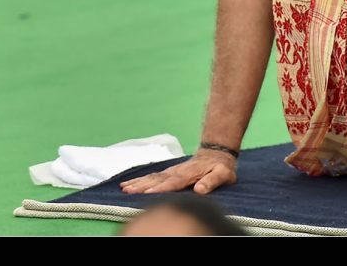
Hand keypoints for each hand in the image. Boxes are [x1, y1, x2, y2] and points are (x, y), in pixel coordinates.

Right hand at [120, 148, 236, 194]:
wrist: (216, 153)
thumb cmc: (220, 167)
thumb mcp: (223, 174)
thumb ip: (212, 181)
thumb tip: (200, 190)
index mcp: (189, 174)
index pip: (173, 182)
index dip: (161, 188)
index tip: (147, 193)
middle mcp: (177, 172)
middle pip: (158, 179)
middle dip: (142, 186)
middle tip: (128, 191)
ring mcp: (171, 172)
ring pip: (152, 177)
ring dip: (137, 183)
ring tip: (123, 188)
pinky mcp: (167, 173)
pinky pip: (151, 176)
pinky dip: (139, 180)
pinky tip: (127, 184)